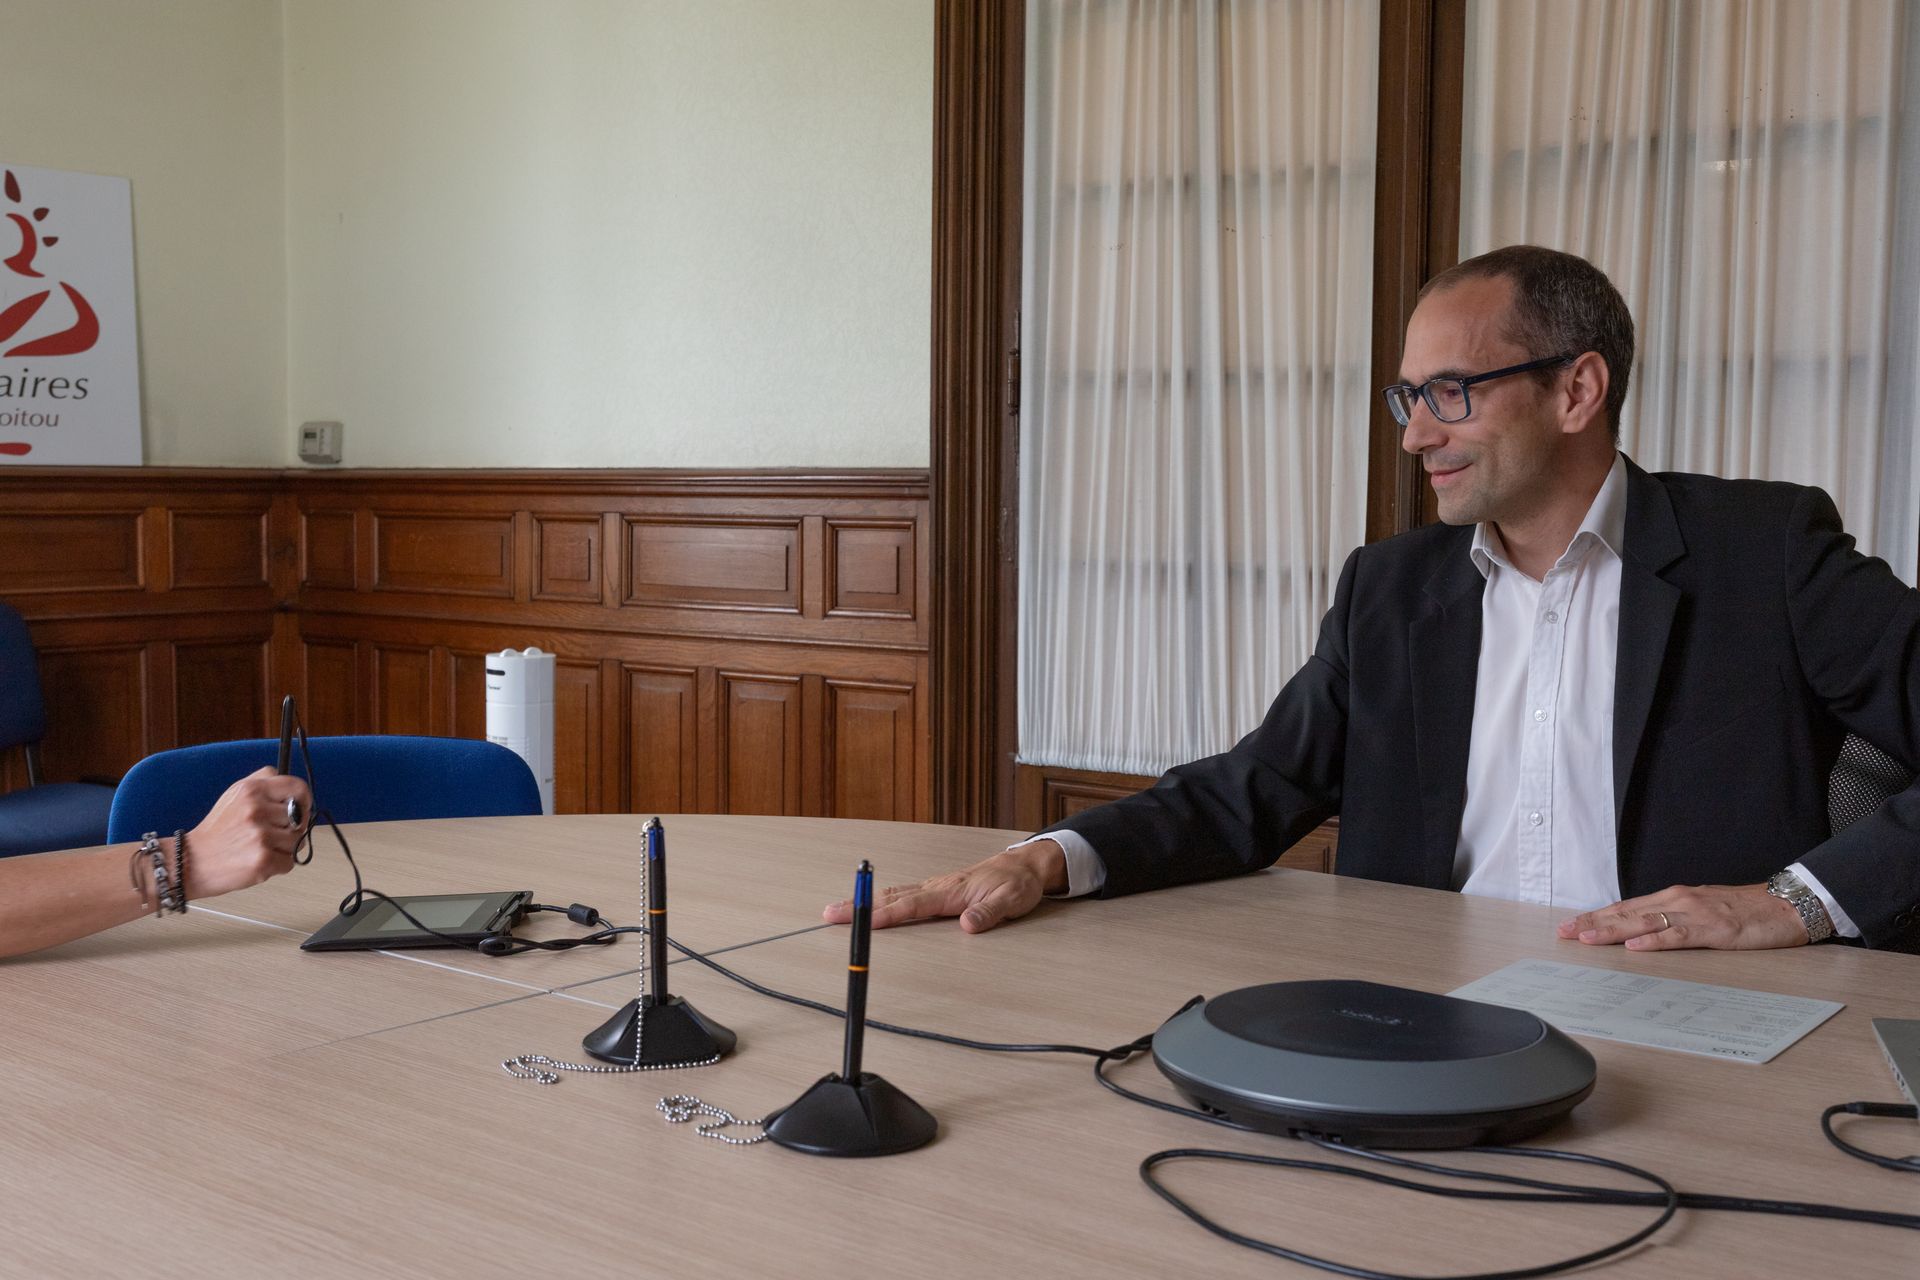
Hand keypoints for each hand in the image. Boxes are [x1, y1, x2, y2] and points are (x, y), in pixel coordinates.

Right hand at [181, 767, 313, 899]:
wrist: (190, 862)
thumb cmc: (216, 831)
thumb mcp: (234, 793)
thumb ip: (263, 780)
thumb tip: (288, 780)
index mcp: (251, 789)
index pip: (298, 787)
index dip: (304, 800)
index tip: (300, 809)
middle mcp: (256, 809)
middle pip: (300, 818)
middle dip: (290, 829)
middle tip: (269, 835)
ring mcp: (260, 835)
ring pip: (298, 841)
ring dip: (284, 848)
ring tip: (258, 848)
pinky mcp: (262, 860)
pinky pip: (289, 862)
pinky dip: (277, 865)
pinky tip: (256, 861)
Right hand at [822, 840, 1067, 933]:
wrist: (1025, 867)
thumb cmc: (1017, 884)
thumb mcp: (1012, 901)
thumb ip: (989, 913)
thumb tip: (967, 924)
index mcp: (951, 891)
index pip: (912, 905)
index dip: (887, 914)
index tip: (864, 921)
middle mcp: (938, 886)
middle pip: (891, 897)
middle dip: (859, 906)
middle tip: (830, 913)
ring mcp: (936, 886)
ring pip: (894, 894)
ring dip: (865, 902)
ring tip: (838, 909)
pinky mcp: (938, 889)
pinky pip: (903, 894)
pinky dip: (882, 899)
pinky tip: (871, 905)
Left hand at [1556, 883, 1810, 950]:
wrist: (1787, 905)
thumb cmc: (1745, 910)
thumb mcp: (1702, 911)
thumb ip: (1674, 919)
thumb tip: (1644, 931)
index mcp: (1674, 898)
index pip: (1626, 907)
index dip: (1597, 916)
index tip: (1570, 926)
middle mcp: (1679, 901)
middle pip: (1628, 912)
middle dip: (1594, 923)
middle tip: (1564, 933)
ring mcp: (1696, 914)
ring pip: (1646, 922)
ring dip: (1614, 931)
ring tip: (1587, 938)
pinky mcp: (1715, 930)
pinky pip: (1680, 936)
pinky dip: (1656, 941)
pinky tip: (1636, 947)